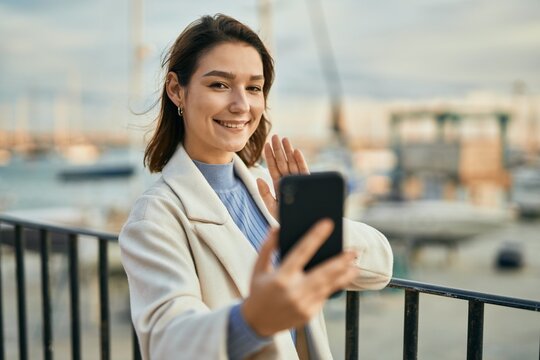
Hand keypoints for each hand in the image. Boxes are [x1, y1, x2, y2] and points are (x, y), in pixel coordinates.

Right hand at [241, 219, 357, 336]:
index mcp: (280, 278)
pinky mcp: (309, 314)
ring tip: (355, 265)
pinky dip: (333, 286)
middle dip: (341, 261)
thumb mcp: (257, 268)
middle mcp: (294, 292)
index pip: (301, 252)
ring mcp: (303, 305)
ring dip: (344, 275)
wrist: (257, 322)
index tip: (327, 224)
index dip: (315, 237)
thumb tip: (277, 228)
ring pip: (329, 286)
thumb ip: (267, 247)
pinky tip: (342, 277)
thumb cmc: (258, 290)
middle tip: (353, 251)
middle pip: (323, 273)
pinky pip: (324, 296)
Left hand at [256, 135, 309, 218]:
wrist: (303, 227)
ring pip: (292, 163)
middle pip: (282, 162)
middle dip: (278, 149)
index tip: (266, 145)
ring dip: (288, 151)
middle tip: (275, 136)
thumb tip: (259, 180)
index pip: (273, 167)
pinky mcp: (308, 183)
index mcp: (279, 185)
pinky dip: (300, 161)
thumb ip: (265, 194)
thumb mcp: (272, 207)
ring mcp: (298, 181)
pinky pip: (304, 170)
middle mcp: (289, 181)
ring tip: (284, 139)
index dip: (269, 156)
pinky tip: (296, 151)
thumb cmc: (287, 219)